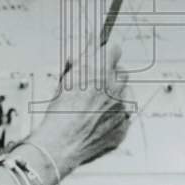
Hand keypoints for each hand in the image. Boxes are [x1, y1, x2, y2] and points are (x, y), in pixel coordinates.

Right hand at [26, 36, 130, 177]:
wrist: (62, 143)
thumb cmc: (60, 112)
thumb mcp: (68, 77)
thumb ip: (85, 56)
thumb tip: (93, 40)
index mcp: (102, 71)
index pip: (114, 49)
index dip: (106, 53)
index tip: (102, 57)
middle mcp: (116, 88)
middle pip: (121, 73)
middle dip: (110, 76)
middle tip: (94, 86)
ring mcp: (122, 108)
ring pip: (123, 95)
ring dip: (112, 97)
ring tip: (92, 108)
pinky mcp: (124, 126)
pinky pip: (122, 116)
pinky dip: (113, 118)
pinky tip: (96, 122)